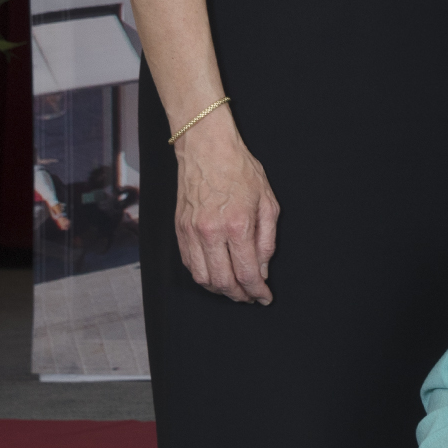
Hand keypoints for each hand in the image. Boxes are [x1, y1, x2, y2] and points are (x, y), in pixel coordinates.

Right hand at [173, 123, 279, 303]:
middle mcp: (210, 232)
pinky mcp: (179, 228)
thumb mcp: (268, 203)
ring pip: (201, 277)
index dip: (257, 292)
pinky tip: (215, 274)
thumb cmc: (240, 170)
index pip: (247, 273)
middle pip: (222, 281)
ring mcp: (191, 231)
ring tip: (234, 289)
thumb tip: (262, 269)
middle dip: (238, 296)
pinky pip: (188, 262)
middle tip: (250, 297)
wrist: (207, 149)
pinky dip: (202, 275)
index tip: (264, 298)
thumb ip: (267, 240)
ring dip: (218, 289)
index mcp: (237, 226)